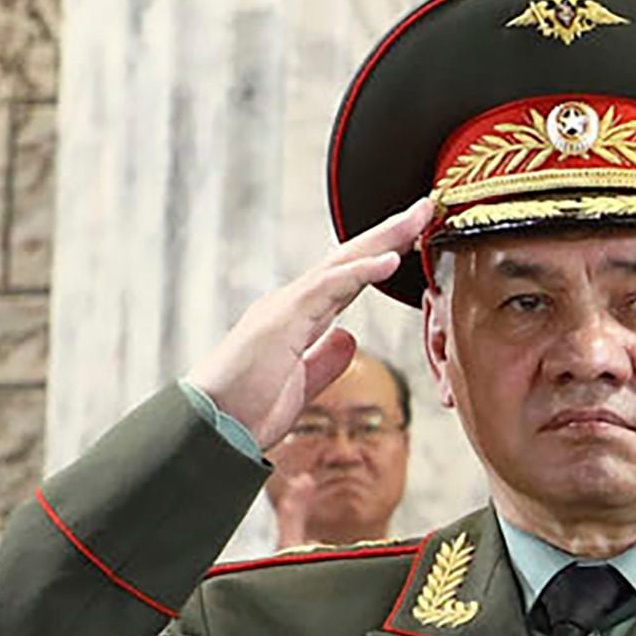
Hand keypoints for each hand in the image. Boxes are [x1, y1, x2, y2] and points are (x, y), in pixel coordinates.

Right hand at [192, 202, 431, 442]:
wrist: (212, 427)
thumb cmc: (248, 409)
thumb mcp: (301, 385)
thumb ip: (324, 360)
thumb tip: (348, 338)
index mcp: (299, 318)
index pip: (348, 279)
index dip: (380, 257)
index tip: (413, 239)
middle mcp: (293, 303)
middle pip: (348, 260)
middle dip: (388, 234)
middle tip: (423, 208)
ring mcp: (286, 307)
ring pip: (342, 262)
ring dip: (382, 239)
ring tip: (417, 217)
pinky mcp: (283, 319)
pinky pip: (328, 288)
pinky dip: (361, 271)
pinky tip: (391, 258)